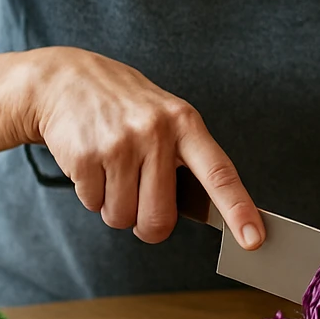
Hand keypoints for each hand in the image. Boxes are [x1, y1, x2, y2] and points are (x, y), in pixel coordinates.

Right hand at [21, 47, 263, 246]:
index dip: (238, 209)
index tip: (254, 239)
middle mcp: (156, 132)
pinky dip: (92, 194)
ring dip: (115, 206)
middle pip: (160, 218)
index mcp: (185, 123)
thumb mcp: (167, 116)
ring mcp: (120, 144)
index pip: (220, 173)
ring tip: (113, 169)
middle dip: (148, 225)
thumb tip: (210, 211)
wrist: (65, 79)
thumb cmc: (125, 106)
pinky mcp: (86, 156)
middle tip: (140, 201)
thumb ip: (186, 158)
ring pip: (122, 217)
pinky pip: (93, 205)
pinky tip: (93, 163)